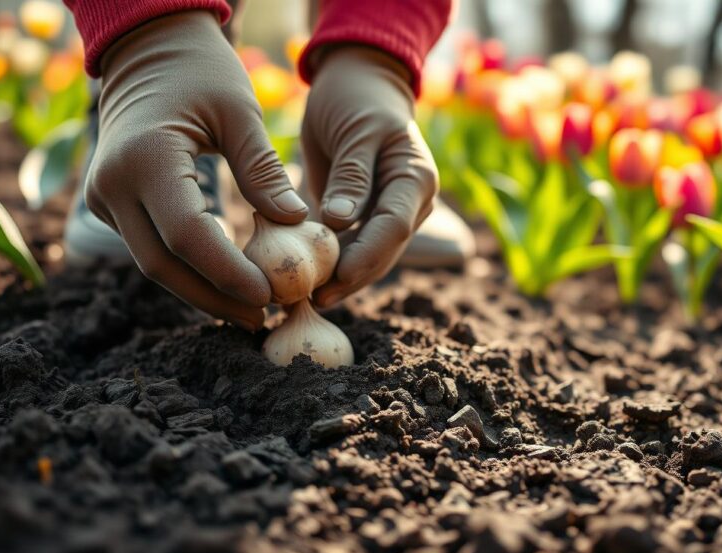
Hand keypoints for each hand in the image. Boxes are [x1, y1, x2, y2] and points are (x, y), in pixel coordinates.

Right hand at [87, 11, 308, 329]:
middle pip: (162, 265)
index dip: (227, 274)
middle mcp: (111, 184)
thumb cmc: (201, 71)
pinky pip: (150, 249)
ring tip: (252, 309)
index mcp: (145, 158)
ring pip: (153, 265)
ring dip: (201, 292)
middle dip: (214, 298)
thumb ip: (263, 169)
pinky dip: (188, 270)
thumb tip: (297, 222)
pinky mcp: (108, 205)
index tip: (269, 297)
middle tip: (262, 318)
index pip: (187, 235)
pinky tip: (227, 283)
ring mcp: (103, 197)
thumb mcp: (240, 111)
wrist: (147, 51)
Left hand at [302, 46, 438, 306]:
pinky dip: (331, 263)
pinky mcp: (368, 219)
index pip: (394, 227)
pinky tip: (306, 278)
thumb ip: (351, 174)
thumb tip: (339, 220)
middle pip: (385, 252)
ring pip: (370, 258)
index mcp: (416, 178)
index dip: (365, 256)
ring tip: (305, 297)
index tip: (333, 279)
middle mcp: (411, 203)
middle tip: (312, 300)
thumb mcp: (355, 129)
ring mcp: (392, 214)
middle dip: (350, 278)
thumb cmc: (358, 99)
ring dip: (340, 279)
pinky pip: (352, 248)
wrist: (360, 84)